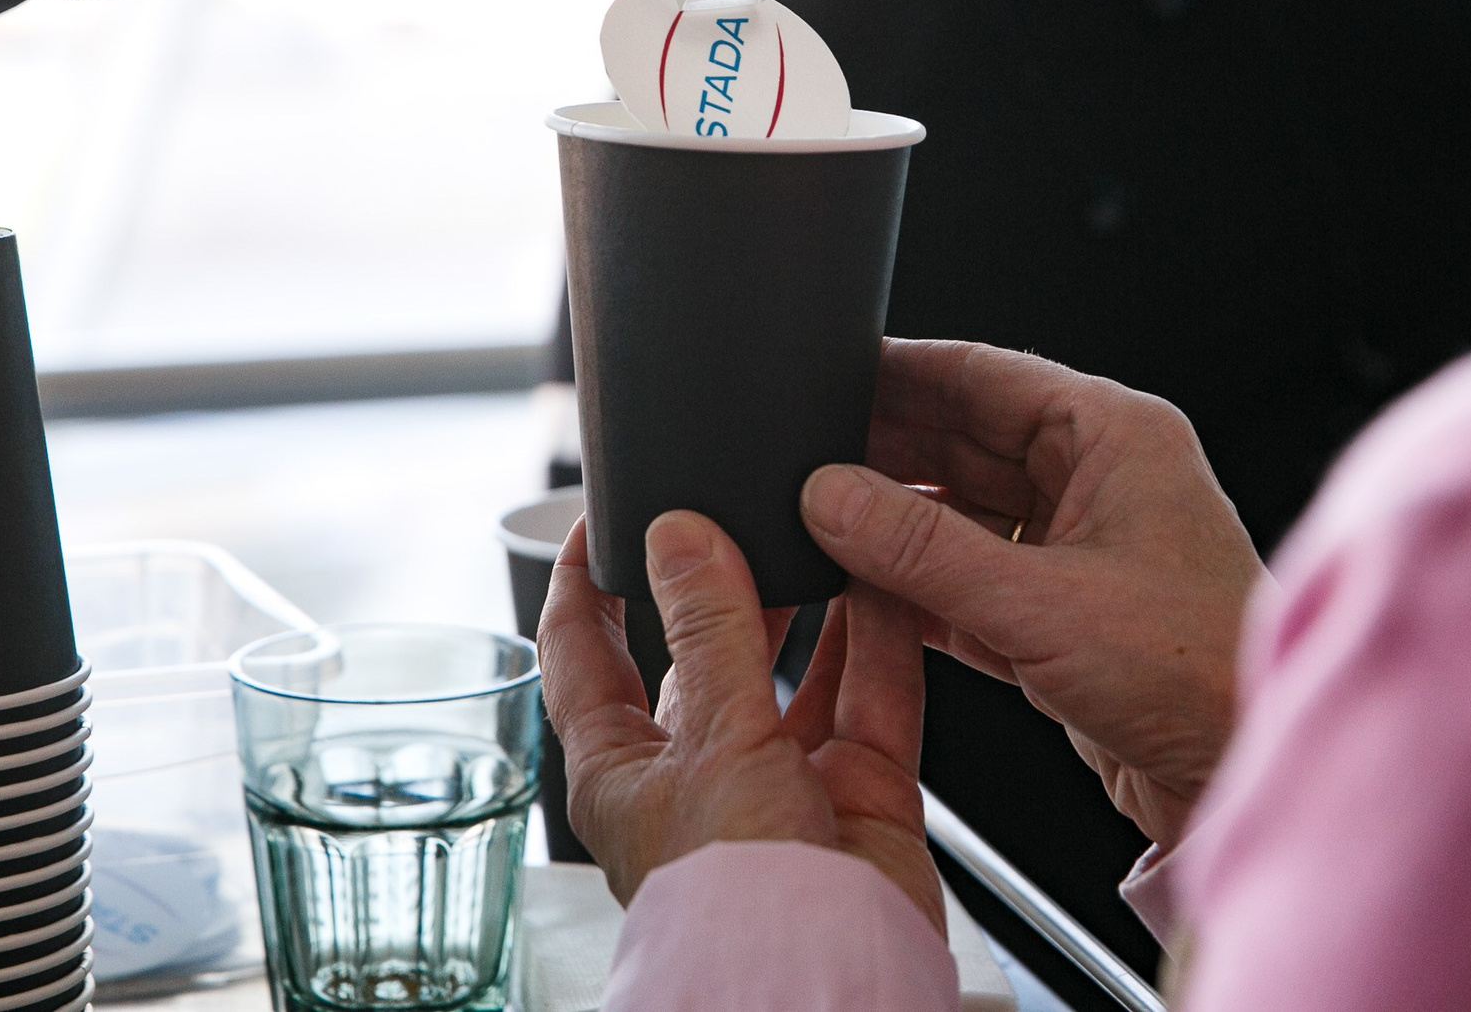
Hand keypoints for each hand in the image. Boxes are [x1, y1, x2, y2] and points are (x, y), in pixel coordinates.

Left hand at [537, 511, 943, 931]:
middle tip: (743, 506)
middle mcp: (700, 774)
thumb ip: (709, 630)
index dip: (588, 581)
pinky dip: (882, 640)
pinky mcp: (860, 796)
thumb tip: (681, 535)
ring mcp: (783, 786)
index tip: (604, 515)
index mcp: (623, 768)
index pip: (583, 654)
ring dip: (814, 603)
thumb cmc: (732, 902)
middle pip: (705, 654)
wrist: (823, 981)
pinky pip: (873, 699)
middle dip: (726, 580)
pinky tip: (887, 581)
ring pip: (798, 671)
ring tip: (825, 527)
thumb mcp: (710, 742)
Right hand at [800, 340, 1267, 851]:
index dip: (900, 370)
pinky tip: (861, 592)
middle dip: (882, 453)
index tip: (828, 370)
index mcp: (1117, 437)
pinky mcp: (1063, 618)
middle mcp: (1100, 482)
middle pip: (962, 441)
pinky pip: (966, 580)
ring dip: (893, 527)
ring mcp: (1080, 549)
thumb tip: (832, 496)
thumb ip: (923, 549)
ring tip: (817, 526)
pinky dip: (916, 588)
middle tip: (801, 460)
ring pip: (959, 514)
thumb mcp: (1042, 606)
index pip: (984, 375)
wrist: (1250, 781)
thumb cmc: (1204, 677)